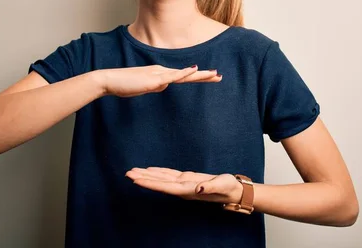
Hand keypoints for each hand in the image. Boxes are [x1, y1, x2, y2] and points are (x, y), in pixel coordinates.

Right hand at [96, 65, 220, 97]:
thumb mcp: (143, 88)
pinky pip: (171, 76)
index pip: (183, 76)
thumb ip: (155, 86)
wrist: (109, 81)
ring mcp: (158, 74)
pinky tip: (194, 70)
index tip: (211, 77)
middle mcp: (162, 71)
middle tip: (220, 76)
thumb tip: (164, 87)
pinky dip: (183, 73)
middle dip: (204, 76)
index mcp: (160, 74)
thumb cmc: (124, 85)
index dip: (197, 77)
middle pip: (187, 74)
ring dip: (200, 75)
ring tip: (215, 74)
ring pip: (183, 74)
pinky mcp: (153, 79)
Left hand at [125, 167, 242, 204]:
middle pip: (159, 183)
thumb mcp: (222, 186)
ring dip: (147, 175)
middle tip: (127, 174)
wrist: (233, 191)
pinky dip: (158, 172)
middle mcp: (182, 188)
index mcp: (188, 190)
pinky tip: (149, 170)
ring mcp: (183, 184)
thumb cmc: (228, 188)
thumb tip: (199, 188)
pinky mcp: (186, 178)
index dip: (150, 184)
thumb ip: (210, 187)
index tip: (137, 181)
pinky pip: (168, 175)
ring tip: (133, 171)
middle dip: (143, 179)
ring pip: (161, 179)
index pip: (165, 187)